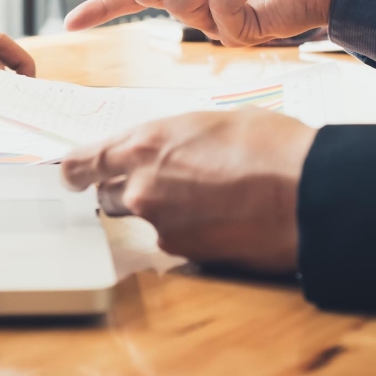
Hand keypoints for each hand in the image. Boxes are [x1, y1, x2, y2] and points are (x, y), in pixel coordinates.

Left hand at [61, 110, 316, 272]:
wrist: (304, 192)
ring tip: (207, 198)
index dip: (74, 171)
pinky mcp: (183, 253)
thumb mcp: (210, 121)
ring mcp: (159, 223)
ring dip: (162, 211)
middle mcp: (140, 186)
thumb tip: (165, 149)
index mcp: (143, 143)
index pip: (82, 162)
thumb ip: (172, 139)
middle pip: (108, 196)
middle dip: (126, 190)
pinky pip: (174, 241)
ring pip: (144, 219)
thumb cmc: (267, 145)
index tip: (71, 177)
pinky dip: (189, 231)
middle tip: (166, 182)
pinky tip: (221, 218)